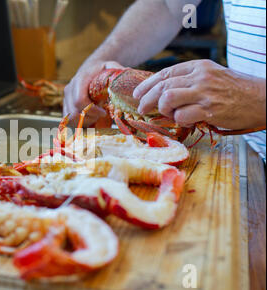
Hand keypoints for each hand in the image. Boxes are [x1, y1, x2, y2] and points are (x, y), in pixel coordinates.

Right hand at [63, 60, 123, 125]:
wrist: (89, 70)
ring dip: (85, 121)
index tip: (104, 112)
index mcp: (79, 81)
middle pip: (74, 113)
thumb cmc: (101, 71)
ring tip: (96, 116)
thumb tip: (127, 72)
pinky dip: (80, 123)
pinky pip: (68, 121)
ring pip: (70, 119)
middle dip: (90, 117)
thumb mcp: (110, 67)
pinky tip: (90, 118)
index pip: (79, 101)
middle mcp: (69, 90)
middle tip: (102, 114)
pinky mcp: (65, 107)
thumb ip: (117, 69)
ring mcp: (65, 99)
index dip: (92, 110)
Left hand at [134, 60, 265, 129]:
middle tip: (142, 109)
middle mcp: (199, 76)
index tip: (137, 94)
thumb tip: (161, 92)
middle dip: (147, 99)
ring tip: (169, 114)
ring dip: (163, 109)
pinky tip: (185, 120)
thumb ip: (188, 80)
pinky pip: (181, 115)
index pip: (165, 73)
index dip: (147, 84)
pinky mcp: (209, 109)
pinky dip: (178, 120)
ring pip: (167, 98)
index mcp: (198, 66)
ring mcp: (204, 92)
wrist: (261, 99)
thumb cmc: (233, 90)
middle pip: (162, 86)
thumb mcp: (210, 76)